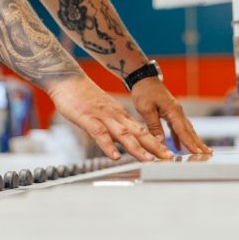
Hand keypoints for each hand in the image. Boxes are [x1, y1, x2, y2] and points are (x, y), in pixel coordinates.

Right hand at [47, 75, 173, 161]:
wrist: (68, 79)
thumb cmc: (84, 97)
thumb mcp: (104, 113)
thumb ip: (114, 127)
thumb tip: (124, 142)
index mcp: (120, 116)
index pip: (143, 131)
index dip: (157, 143)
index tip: (169, 154)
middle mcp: (116, 116)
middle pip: (139, 133)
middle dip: (155, 147)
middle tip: (170, 158)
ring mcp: (103, 117)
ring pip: (123, 134)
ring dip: (137, 148)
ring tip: (149, 160)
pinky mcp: (88, 118)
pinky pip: (99, 134)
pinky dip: (108, 146)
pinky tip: (115, 156)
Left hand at [130, 78, 212, 154]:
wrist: (143, 78)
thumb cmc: (144, 91)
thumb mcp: (146, 109)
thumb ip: (154, 125)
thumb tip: (160, 141)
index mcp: (173, 110)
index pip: (183, 130)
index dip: (190, 143)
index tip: (198, 153)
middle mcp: (177, 111)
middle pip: (189, 130)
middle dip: (198, 143)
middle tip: (208, 154)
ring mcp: (175, 111)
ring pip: (186, 129)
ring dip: (193, 140)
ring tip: (201, 151)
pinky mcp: (170, 112)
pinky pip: (178, 127)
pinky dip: (181, 137)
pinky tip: (179, 146)